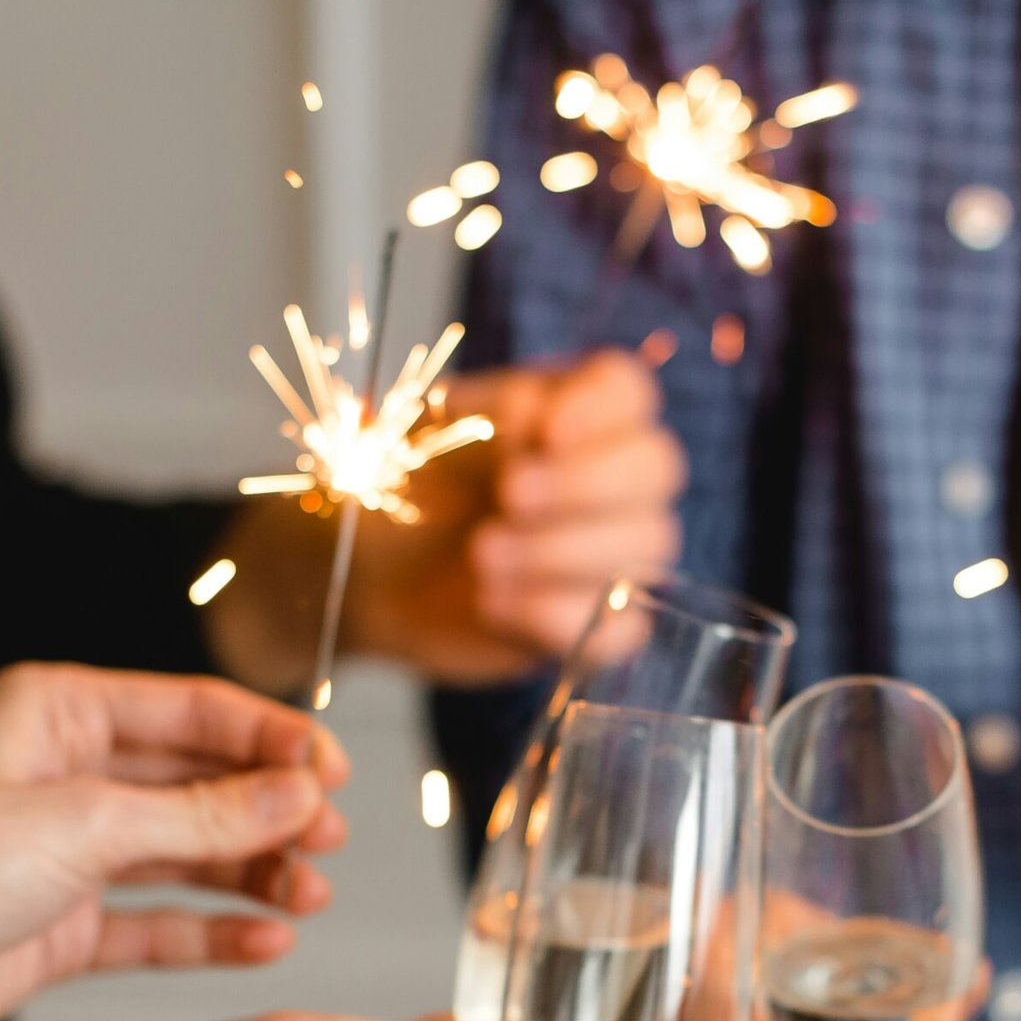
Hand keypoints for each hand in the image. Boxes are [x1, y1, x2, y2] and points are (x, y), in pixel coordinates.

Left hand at [0, 665, 347, 1020]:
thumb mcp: (87, 825)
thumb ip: (203, 814)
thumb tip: (296, 796)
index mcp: (59, 714)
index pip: (194, 711)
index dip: (271, 739)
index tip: (331, 772)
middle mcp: (68, 777)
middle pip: (201, 783)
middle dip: (270, 811)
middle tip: (327, 838)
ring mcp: (69, 854)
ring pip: (189, 854)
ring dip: (254, 873)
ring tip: (308, 894)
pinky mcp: (67, 925)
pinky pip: (161, 923)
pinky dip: (216, 932)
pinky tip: (266, 937)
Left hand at [207, 351, 685, 690]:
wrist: (364, 570)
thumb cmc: (404, 489)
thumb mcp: (430, 433)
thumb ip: (485, 416)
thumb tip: (533, 413)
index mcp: (574, 412)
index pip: (628, 391)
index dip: (601, 410)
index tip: (544, 432)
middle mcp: (609, 479)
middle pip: (656, 467)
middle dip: (584, 484)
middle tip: (506, 496)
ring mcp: (612, 555)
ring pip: (645, 548)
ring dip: (557, 551)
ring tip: (481, 555)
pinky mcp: (595, 625)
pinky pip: (619, 629)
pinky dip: (553, 616)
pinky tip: (491, 604)